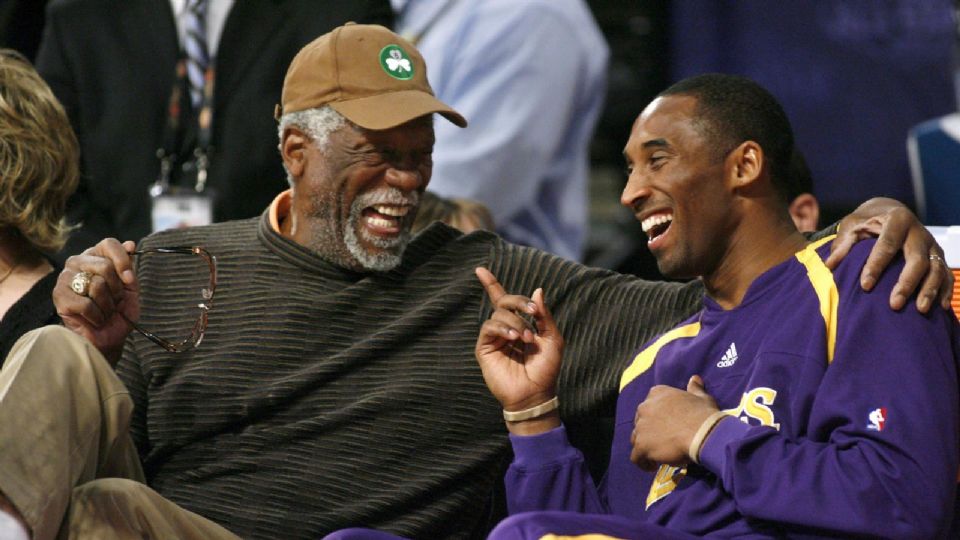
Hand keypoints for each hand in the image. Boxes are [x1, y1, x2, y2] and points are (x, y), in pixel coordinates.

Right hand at [54, 238, 139, 363]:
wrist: (109, 338)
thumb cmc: (120, 312)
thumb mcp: (131, 288)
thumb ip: (129, 267)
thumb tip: (130, 244)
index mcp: (96, 256)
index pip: (108, 244)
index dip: (122, 261)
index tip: (129, 279)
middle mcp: (77, 262)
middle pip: (104, 265)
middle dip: (117, 289)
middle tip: (115, 301)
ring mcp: (65, 278)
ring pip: (97, 285)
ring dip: (108, 305)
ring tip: (104, 311)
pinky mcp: (59, 297)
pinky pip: (86, 304)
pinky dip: (97, 316)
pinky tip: (95, 319)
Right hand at [475, 267, 562, 433]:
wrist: (535, 393)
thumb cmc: (546, 369)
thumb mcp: (552, 338)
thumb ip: (544, 315)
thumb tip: (538, 290)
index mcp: (519, 324)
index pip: (502, 300)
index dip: (491, 284)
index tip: (480, 269)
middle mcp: (504, 329)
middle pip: (503, 302)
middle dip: (518, 302)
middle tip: (533, 312)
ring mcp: (493, 339)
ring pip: (498, 314)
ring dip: (516, 323)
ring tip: (527, 339)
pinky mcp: (484, 349)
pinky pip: (488, 327)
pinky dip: (502, 328)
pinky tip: (514, 338)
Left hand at [630, 375, 718, 470]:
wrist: (703, 433)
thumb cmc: (704, 414)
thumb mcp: (702, 398)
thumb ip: (694, 389)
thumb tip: (695, 378)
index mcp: (657, 393)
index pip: (650, 405)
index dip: (657, 418)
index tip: (667, 426)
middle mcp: (645, 407)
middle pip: (641, 422)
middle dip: (649, 432)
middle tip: (663, 442)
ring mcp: (641, 427)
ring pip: (636, 439)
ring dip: (645, 446)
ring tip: (658, 454)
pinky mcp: (642, 445)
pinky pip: (636, 457)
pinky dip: (643, 463)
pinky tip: (653, 467)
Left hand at [826, 197, 950, 312]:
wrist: (890, 212)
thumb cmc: (867, 222)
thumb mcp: (852, 225)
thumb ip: (842, 243)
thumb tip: (830, 264)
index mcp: (897, 220)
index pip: (888, 244)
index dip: (876, 265)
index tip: (865, 286)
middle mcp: (919, 232)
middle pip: (917, 260)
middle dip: (907, 283)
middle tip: (894, 304)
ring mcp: (932, 245)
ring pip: (936, 269)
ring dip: (930, 290)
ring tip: (920, 310)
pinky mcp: (939, 257)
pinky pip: (947, 274)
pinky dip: (946, 290)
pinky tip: (941, 307)